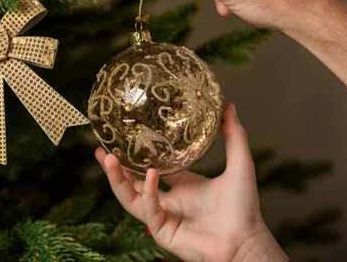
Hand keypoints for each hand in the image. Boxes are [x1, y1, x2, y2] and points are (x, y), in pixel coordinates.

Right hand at [95, 104, 287, 261]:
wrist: (246, 241)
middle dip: (115, 168)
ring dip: (117, 179)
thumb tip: (230, 105)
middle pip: (133, 183)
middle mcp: (169, 201)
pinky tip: (151, 175)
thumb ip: (235, 136)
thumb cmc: (244, 208)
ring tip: (107, 158)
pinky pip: (149, 210)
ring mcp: (163, 217)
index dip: (136, 154)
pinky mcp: (162, 232)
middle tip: (100, 149)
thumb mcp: (239, 164)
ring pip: (131, 197)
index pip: (152, 167)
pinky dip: (149, 193)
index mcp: (183, 185)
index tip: (123, 138)